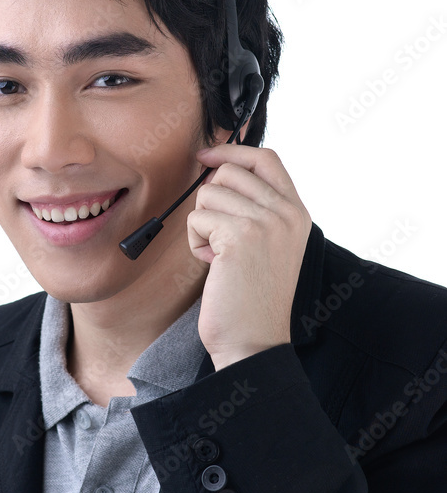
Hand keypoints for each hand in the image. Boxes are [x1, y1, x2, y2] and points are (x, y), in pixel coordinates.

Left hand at [187, 143, 311, 370]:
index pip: (266, 158)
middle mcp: (286, 213)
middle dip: (211, 201)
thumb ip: (256, 208)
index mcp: (297, 212)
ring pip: (208, 194)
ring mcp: (265, 222)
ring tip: (218, 256)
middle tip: (218, 237)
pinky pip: (197, 218)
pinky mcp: (239, 236)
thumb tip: (216, 172)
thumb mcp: (268, 244)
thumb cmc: (251, 298)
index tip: (206, 157)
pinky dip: (195, 242)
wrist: (254, 341)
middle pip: (229, 172)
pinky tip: (212, 265)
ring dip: (202, 225)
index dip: (231, 151)